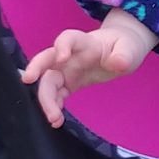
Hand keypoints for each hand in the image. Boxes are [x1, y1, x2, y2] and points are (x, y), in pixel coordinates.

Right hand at [20, 9, 157, 126]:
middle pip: (47, 58)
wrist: (122, 52)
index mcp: (85, 43)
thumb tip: (118, 63)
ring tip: (53, 119)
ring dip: (45, 98)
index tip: (61, 57)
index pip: (69, 38)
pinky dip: (53, 106)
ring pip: (47, 80)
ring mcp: (66, 69)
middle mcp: (70, 55)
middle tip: (28, 81)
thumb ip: (124, 55)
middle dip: (36, 68)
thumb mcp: (130, 49)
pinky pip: (55, 94)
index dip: (62, 45)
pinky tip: (56, 120)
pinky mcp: (68, 83)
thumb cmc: (124, 46)